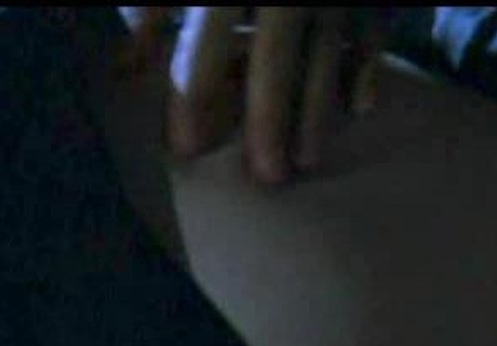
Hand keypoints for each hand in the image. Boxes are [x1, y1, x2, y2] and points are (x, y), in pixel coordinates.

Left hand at [121, 7, 392, 184]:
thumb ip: (153, 10)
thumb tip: (123, 70)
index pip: (208, 39)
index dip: (196, 93)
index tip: (187, 147)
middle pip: (276, 56)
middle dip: (268, 119)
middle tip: (264, 179)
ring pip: (328, 50)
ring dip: (317, 111)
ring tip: (305, 163)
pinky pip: (374, 25)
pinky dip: (367, 63)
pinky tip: (360, 107)